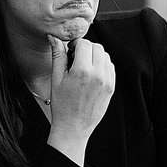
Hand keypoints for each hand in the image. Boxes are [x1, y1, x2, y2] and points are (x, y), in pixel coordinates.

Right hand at [47, 34, 114, 165]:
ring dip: (95, 56)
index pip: (85, 44)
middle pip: (97, 47)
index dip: (75, 44)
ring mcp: (107, 81)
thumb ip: (57, 56)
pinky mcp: (111, 87)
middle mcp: (98, 75)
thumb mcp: (56, 79)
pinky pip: (110, 67)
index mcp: (82, 71)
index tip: (70, 51)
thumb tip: (54, 38)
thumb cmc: (61, 105)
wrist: (73, 128)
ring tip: (83, 66)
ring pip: (105, 56)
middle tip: (76, 58)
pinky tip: (91, 73)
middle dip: (86, 48)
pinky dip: (102, 65)